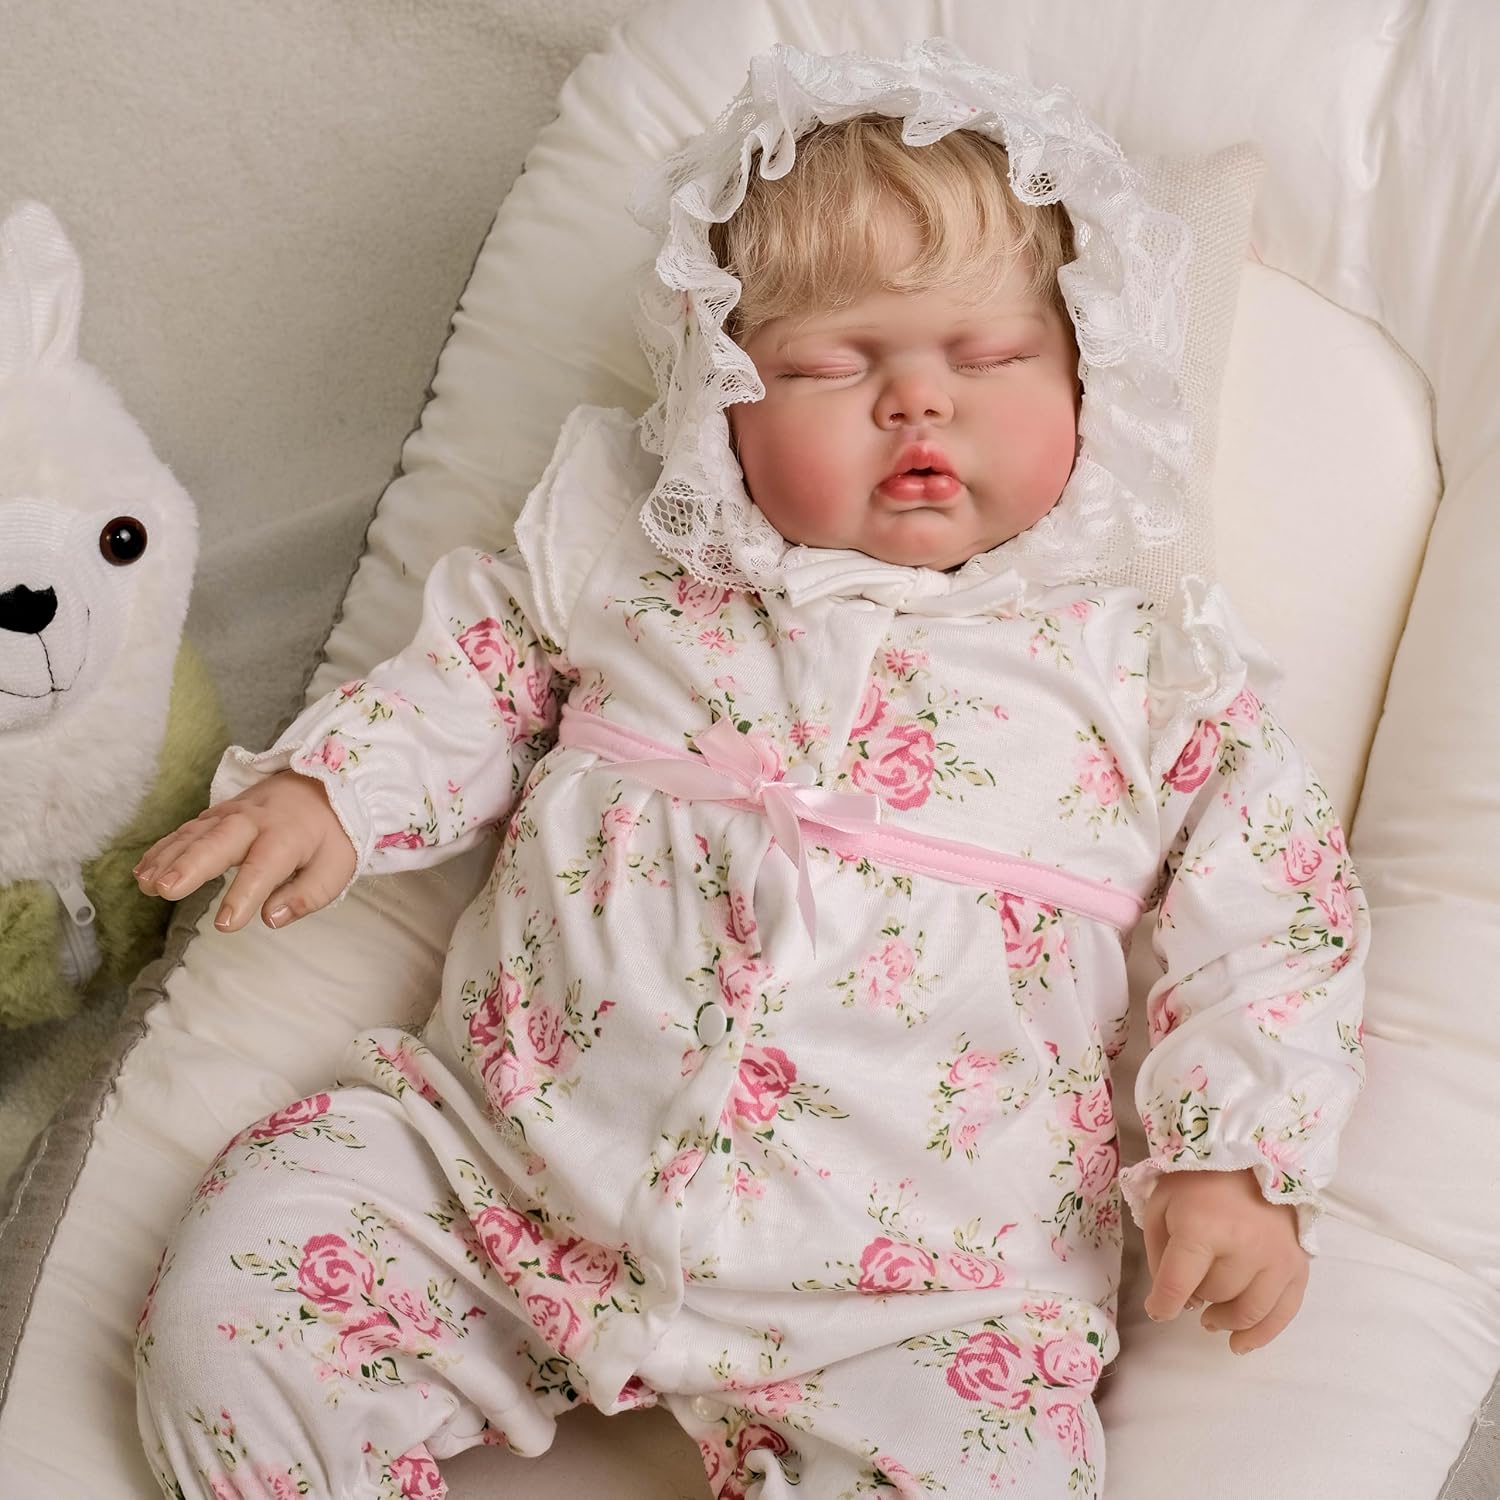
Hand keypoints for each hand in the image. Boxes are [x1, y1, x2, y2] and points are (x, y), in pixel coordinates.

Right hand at [133, 771, 356, 932]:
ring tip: (147, 884)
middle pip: (219, 840)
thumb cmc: (330, 835)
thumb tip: (272, 919)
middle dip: (190, 864)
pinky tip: (144, 869)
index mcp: (288, 836)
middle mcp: (256, 821)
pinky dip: (164, 847)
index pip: (264, 867)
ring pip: (196, 833)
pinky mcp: (217, 814)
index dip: (244, 895)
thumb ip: (307, 895)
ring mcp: (232, 813)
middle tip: (165, 889)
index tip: (226, 924)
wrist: (325, 784)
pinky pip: (187, 829)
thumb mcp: (337, 868)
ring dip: (169, 857)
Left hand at [1141, 1166, 1307, 1353]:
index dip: (1163, 1305)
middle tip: (1191, 1288)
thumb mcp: (1161, 1206)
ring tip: (1211, 1320)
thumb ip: (1160, 1253)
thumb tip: (1175, 1299)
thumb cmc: (1197, 1181)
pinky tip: (1242, 1344)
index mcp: (1202, 1227)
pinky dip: (1262, 1334)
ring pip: (1248, 1311)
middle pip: (1214, 1295)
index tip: (1158, 1310)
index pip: (1178, 1283)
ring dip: (1226, 1321)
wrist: (1249, 1154)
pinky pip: (1283, 1313)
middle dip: (1197, 1297)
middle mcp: (1243, 1245)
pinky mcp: (1298, 1265)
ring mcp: (1276, 1257)